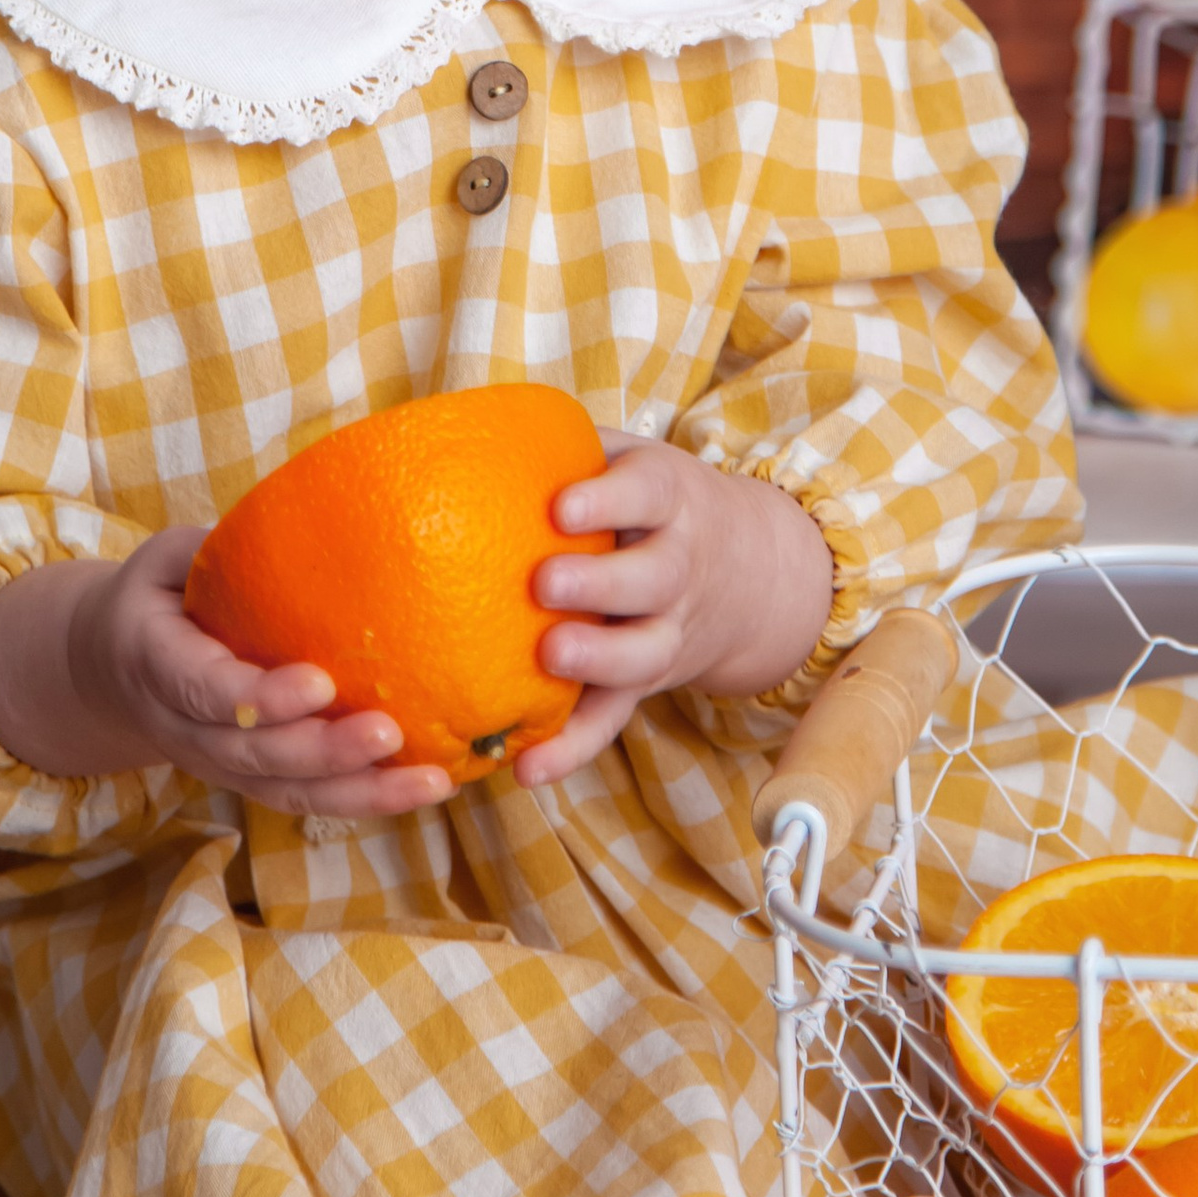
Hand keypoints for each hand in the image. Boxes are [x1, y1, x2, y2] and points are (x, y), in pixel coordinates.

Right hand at [0, 528, 454, 820]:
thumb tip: (308, 512)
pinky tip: (423, 787)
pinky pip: (307, 799)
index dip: (260, 697)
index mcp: (155, 665)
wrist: (109, 669)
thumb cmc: (155, 596)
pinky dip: (364, 800)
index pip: (205, 692)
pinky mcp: (251, 779)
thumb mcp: (168, 558)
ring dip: (359, 792)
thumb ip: (219, 546)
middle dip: (324, 751)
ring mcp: (218, 764)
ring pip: (286, 791)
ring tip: (429, 780)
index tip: (319, 683)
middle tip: (388, 731)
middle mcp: (184, 730)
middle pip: (254, 755)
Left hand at [511, 435, 833, 790]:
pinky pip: (615, 720)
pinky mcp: (645, 683)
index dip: (610, 500)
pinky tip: (526, 769)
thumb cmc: (647, 499)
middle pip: (653, 578)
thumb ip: (562, 443)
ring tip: (547, 657)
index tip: (563, 509)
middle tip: (545, 584)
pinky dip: (574, 748)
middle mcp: (678, 566)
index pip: (647, 493)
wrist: (744, 567)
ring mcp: (667, 630)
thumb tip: (453, 427)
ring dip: (599, 660)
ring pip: (645, 652)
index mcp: (669, 498)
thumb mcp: (628, 455)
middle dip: (602, 584)